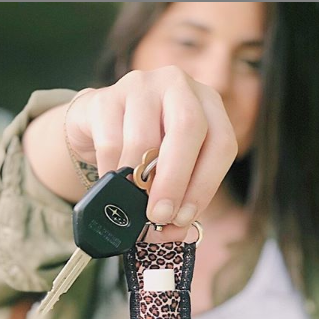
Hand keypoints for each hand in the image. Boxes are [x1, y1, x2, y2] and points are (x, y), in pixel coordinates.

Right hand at [65, 66, 237, 240]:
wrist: (97, 125)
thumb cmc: (143, 153)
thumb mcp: (168, 175)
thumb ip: (177, 204)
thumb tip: (174, 232)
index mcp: (208, 106)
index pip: (221, 143)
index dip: (205, 186)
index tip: (183, 218)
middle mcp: (179, 87)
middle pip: (188, 129)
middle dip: (174, 181)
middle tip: (159, 215)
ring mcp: (141, 86)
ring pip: (144, 138)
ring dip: (137, 181)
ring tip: (132, 202)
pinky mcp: (106, 97)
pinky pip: (110, 142)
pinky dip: (111, 173)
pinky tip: (111, 184)